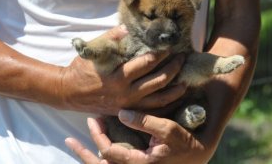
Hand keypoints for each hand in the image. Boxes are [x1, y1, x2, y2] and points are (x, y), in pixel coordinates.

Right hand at [54, 25, 185, 114]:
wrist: (69, 93)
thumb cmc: (82, 69)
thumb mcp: (93, 51)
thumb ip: (112, 38)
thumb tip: (129, 28)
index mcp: (118, 76)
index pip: (146, 63)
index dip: (161, 54)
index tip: (170, 46)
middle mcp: (126, 93)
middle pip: (158, 81)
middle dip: (174, 68)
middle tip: (182, 58)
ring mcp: (128, 105)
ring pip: (159, 100)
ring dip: (175, 90)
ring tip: (186, 81)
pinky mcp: (128, 112)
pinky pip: (152, 112)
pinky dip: (166, 106)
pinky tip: (174, 99)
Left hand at [65, 111, 212, 163]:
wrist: (200, 155)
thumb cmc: (186, 142)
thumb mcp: (168, 129)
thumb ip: (144, 121)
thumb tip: (121, 113)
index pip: (109, 151)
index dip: (98, 135)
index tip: (94, 118)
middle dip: (85, 152)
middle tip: (71, 140)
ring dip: (89, 156)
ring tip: (75, 146)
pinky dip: (104, 157)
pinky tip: (97, 150)